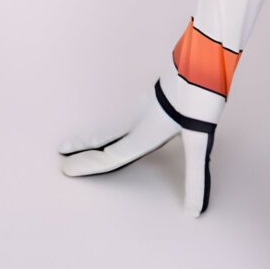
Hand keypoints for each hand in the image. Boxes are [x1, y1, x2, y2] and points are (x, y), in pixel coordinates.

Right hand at [58, 78, 222, 216]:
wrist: (207, 56)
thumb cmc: (199, 98)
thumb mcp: (198, 142)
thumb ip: (196, 178)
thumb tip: (194, 213)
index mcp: (143, 132)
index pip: (109, 155)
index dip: (87, 165)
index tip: (65, 168)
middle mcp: (140, 117)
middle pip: (105, 136)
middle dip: (84, 146)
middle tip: (62, 150)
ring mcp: (149, 103)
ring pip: (118, 123)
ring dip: (100, 133)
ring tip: (91, 139)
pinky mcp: (160, 93)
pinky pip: (133, 112)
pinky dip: (122, 122)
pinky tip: (134, 118)